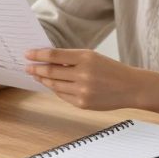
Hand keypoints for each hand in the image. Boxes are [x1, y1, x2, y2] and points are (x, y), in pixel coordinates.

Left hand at [24, 48, 140, 109]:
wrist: (130, 87)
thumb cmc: (111, 70)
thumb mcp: (92, 57)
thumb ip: (71, 58)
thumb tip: (47, 59)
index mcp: (86, 58)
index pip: (54, 55)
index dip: (38, 54)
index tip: (27, 54)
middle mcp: (83, 74)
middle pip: (51, 71)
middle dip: (36, 69)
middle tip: (27, 67)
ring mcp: (82, 91)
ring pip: (54, 85)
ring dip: (43, 80)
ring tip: (37, 75)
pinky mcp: (82, 104)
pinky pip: (62, 95)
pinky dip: (55, 89)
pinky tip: (51, 85)